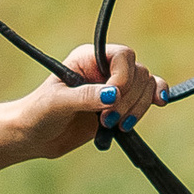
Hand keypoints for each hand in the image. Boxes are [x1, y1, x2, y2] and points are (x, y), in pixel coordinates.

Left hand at [17, 40, 163, 159]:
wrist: (33, 137)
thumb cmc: (38, 114)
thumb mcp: (57, 103)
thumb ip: (85, 97)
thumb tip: (114, 95)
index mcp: (88, 58)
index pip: (122, 56)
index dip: (123, 78)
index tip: (110, 102)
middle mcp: (104, 69)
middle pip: (138, 73)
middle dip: (129, 100)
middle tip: (106, 120)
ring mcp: (114, 88)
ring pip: (145, 86)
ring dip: (138, 108)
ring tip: (116, 126)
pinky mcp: (120, 107)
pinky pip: (147, 97)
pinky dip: (154, 98)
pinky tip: (160, 103)